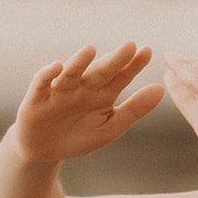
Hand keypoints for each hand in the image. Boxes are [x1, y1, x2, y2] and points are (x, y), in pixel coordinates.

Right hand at [12, 42, 164, 163]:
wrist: (44, 151)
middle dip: (113, 60)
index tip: (148, 52)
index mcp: (101, 94)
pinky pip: (42, 83)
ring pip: (71, 73)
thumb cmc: (78, 137)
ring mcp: (59, 91)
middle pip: (99, 72)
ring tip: (91, 50)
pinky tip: (56, 66)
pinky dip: (48, 74)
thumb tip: (161, 89)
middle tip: (130, 46)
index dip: (133, 65)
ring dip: (80, 61)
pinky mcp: (37, 98)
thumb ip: (134, 110)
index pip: (120, 76)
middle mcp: (82, 88)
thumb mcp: (110, 128)